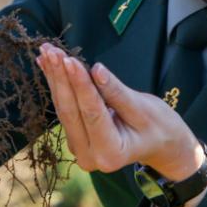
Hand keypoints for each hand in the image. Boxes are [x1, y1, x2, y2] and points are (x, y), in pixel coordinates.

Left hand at [35, 43, 204, 180]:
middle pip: (71, 111)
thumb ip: (116, 92)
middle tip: (51, 50)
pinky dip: (58, 84)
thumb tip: (96, 70)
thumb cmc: (159, 127)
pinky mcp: (76, 137)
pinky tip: (46, 64)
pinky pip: (65, 108)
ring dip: (55, 78)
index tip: (69, 59)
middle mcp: (90, 157)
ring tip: (47, 51)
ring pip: (63, 109)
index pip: (91, 113)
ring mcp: (80, 149)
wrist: (160, 144)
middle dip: (61, 78)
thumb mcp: (143, 109)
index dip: (80, 84)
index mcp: (111, 153)